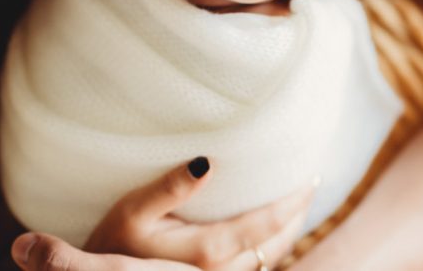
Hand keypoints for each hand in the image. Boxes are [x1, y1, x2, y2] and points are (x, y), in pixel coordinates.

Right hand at [11, 159, 313, 270]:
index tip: (309, 179)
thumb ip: (169, 187)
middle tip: (310, 183)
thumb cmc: (113, 242)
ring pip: (268, 260)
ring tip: (299, 203)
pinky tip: (271, 230)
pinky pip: (253, 267)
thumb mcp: (132, 211)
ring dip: (288, 232)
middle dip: (297, 216)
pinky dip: (270, 247)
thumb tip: (205, 161)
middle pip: (275, 245)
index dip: (291, 203)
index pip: (264, 226)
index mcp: (206, 251)